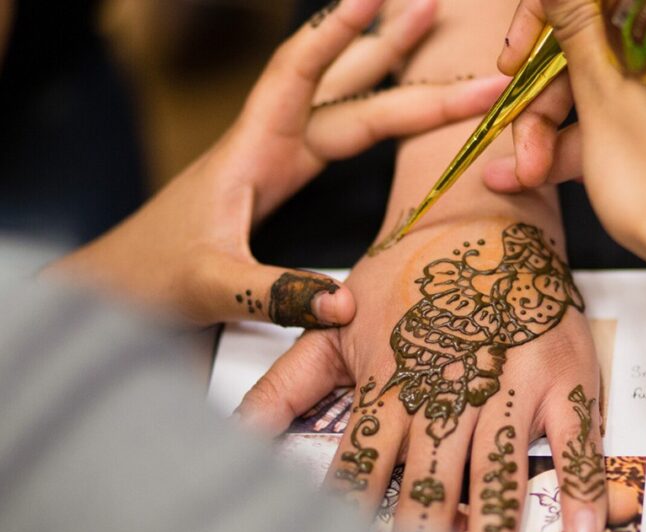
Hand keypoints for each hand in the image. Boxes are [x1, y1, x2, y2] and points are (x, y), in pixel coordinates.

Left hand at [46, 0, 508, 325]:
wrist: (125, 285)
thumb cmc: (153, 274)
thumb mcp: (211, 286)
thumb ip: (273, 292)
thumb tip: (344, 303)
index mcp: (251, 150)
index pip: (298, 75)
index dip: (336, 35)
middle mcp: (269, 144)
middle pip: (339, 85)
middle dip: (391, 49)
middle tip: (434, 9)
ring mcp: (278, 160)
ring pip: (343, 102)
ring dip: (385, 69)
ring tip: (422, 32)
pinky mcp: (282, 180)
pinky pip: (338, 135)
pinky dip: (371, 113)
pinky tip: (390, 106)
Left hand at [237, 217, 613, 531]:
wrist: (476, 215)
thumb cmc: (404, 274)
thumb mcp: (332, 329)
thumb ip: (282, 387)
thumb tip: (228, 436)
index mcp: (390, 387)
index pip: (362, 469)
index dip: (352, 517)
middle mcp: (448, 392)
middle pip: (431, 483)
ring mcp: (509, 384)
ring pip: (499, 471)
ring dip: (496, 530)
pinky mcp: (561, 372)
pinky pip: (578, 436)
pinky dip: (586, 486)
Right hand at [483, 0, 645, 266]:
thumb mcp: (605, 95)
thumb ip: (577, 23)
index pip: (587, 5)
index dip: (537, 26)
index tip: (510, 65)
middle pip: (587, 57)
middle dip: (540, 103)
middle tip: (519, 147)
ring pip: (597, 99)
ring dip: (550, 135)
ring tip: (524, 176)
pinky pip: (618, 128)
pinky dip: (579, 150)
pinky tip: (542, 176)